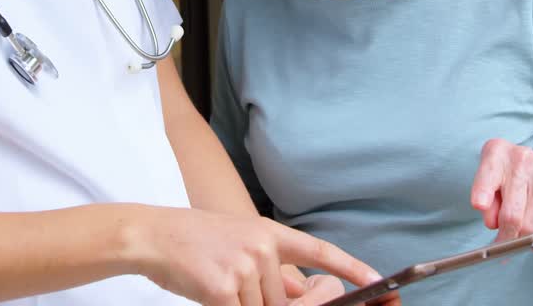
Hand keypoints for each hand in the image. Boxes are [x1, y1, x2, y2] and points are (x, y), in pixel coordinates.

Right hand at [128, 206, 382, 305]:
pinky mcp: (222, 288)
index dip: (351, 269)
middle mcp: (262, 246)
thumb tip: (302, 293)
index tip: (379, 283)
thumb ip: (273, 270)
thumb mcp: (240, 244)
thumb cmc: (196, 243)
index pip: (319, 251)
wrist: (153, 235)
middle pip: (286, 301)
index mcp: (269, 232)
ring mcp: (244, 265)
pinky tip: (208, 292)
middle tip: (240, 291)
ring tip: (217, 285)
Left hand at [469, 138, 532, 253]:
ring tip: (520, 237)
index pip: (488, 174)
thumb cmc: (512, 181)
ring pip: (531, 227)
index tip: (478, 205)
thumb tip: (491, 222)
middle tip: (502, 244)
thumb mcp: (492, 184)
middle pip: (510, 214)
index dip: (482, 191)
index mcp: (498, 152)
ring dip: (523, 241)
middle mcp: (522, 158)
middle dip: (504, 237)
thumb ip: (486, 200)